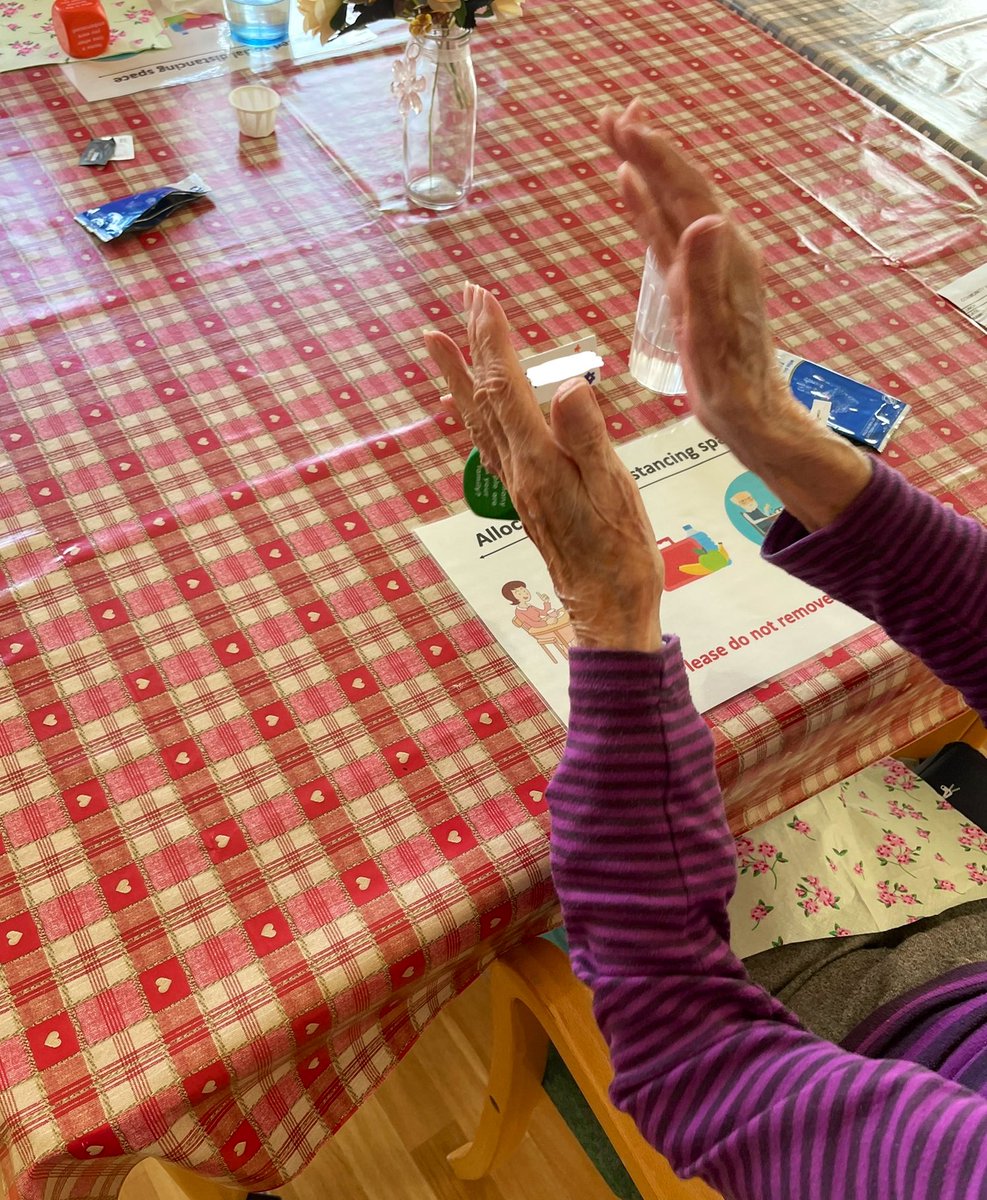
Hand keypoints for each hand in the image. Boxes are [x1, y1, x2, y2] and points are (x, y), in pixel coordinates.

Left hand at [424, 285, 663, 653]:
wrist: (608, 612)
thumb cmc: (621, 556)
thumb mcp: (616, 493)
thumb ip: (589, 439)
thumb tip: (568, 385)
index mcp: (539, 462)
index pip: (506, 388)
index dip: (492, 340)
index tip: (481, 297)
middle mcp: (517, 470)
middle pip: (484, 397)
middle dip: (473, 344)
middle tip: (463, 297)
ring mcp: (517, 486)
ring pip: (479, 419)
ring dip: (461, 375)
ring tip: (440, 341)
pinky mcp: (526, 497)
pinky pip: (489, 442)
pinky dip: (475, 411)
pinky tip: (473, 406)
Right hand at [600, 101, 871, 530]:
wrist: (751, 415)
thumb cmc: (732, 384)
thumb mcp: (716, 335)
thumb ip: (707, 277)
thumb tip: (704, 219)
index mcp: (723, 257)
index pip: (687, 191)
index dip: (656, 156)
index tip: (623, 125)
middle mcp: (717, 252)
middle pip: (679, 186)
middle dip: (646, 148)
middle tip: (609, 116)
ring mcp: (704, 267)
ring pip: (671, 204)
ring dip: (644, 168)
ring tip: (616, 137)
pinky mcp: (691, 285)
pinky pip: (663, 233)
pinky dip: (644, 206)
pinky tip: (628, 191)